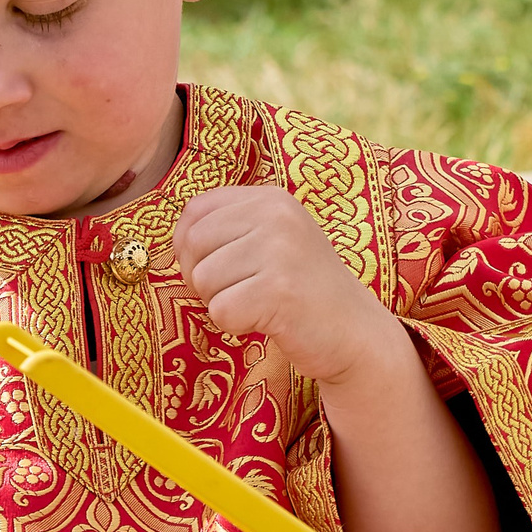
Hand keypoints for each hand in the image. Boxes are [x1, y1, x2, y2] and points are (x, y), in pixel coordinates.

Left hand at [172, 185, 409, 386]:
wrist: (356, 333)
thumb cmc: (301, 290)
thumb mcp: (270, 241)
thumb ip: (227, 229)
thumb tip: (174, 241)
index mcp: (270, 198)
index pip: (194, 210)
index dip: (189, 246)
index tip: (218, 267)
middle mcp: (276, 215)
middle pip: (192, 245)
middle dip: (204, 278)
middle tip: (243, 292)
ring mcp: (280, 250)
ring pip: (202, 280)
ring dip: (223, 303)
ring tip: (262, 304)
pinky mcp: (280, 290)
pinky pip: (221, 311)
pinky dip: (236, 325)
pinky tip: (269, 321)